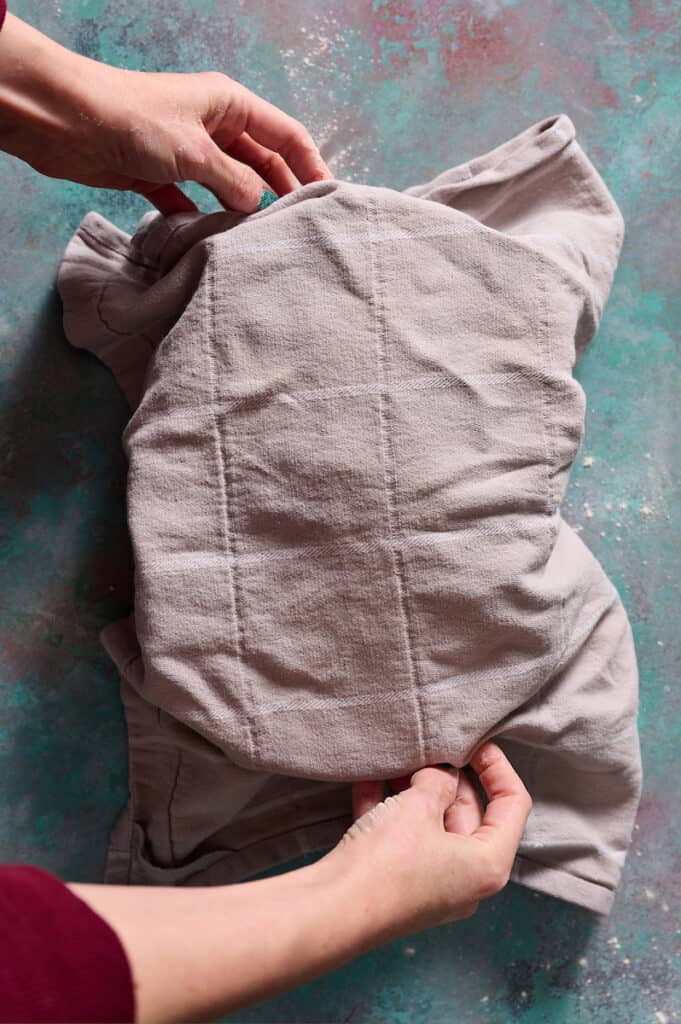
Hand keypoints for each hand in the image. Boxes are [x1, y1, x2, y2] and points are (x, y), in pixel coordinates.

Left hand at [0, 13, 331, 213]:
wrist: (65, 122)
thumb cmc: (133, 120)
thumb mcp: (197, 152)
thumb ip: (236, 182)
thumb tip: (257, 207)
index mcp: (230, 105)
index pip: (287, 135)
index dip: (312, 166)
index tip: (328, 201)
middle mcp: (213, 126)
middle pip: (261, 163)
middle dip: (279, 194)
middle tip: (296, 232)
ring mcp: (186, 152)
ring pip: (228, 186)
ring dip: (240, 212)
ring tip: (258, 244)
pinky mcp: (159, 175)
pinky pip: (192, 203)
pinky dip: (202, 221)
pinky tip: (212, 243)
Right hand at [326, 742, 531, 937]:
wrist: (334, 909)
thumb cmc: (387, 863)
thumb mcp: (419, 805)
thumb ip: (438, 781)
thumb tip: (442, 774)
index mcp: (487, 864)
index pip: (512, 806)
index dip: (497, 767)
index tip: (475, 744)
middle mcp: (466, 880)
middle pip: (470, 814)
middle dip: (448, 777)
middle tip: (429, 748)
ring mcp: (431, 884)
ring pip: (432, 825)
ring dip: (415, 790)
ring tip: (398, 759)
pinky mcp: (399, 884)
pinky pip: (402, 838)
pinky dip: (390, 808)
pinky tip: (370, 779)